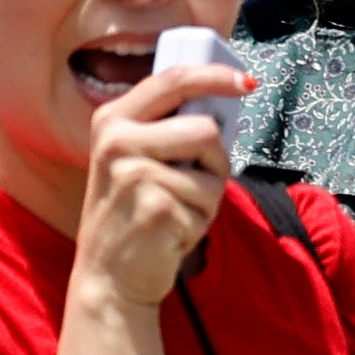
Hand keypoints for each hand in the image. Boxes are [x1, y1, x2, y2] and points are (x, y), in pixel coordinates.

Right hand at [68, 59, 238, 311]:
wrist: (106, 278)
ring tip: (176, 212)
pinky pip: (208, 205)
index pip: (174, 79)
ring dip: (208, 197)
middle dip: (216, 160)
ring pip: (213, 171)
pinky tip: (170, 234)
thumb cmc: (133, 213)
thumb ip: (167, 128)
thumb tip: (225, 102)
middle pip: (206, 129)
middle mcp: (117, 141)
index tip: (248, 83)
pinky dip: (200, 223)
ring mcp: (134, 174)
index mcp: (112, 120)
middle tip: (196, 184)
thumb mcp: (134, 158)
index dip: (216, 76)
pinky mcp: (156, 207)